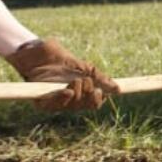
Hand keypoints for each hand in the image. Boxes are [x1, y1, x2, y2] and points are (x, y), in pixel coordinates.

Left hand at [4, 39, 119, 110]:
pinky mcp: (43, 102)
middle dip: (88, 94)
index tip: (100, 91)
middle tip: (86, 80)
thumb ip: (102, 80)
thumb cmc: (66, 63)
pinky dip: (62, 99)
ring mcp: (57, 102)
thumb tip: (118, 89)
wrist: (44, 55)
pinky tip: (67, 92)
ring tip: (76, 80)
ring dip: (77, 94)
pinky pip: (54, 106)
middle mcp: (71, 101)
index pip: (94, 104)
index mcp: (83, 95)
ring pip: (71, 106)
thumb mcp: (88, 69)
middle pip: (84, 106)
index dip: (98, 100)